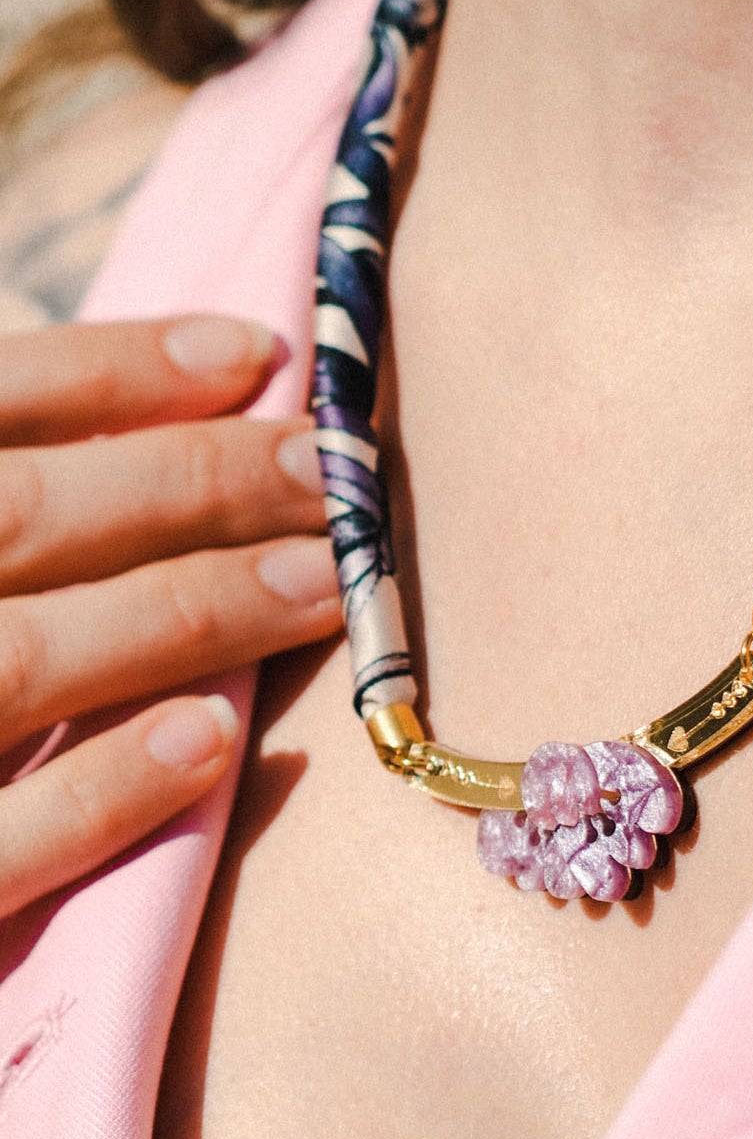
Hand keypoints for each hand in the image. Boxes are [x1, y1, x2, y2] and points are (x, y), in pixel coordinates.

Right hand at [0, 315, 341, 920]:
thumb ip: (4, 517)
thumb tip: (144, 440)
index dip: (113, 371)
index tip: (255, 352)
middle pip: (16, 516)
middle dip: (191, 481)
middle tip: (334, 470)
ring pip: (22, 664)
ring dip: (186, 612)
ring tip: (324, 583)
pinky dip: (103, 786)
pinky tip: (215, 738)